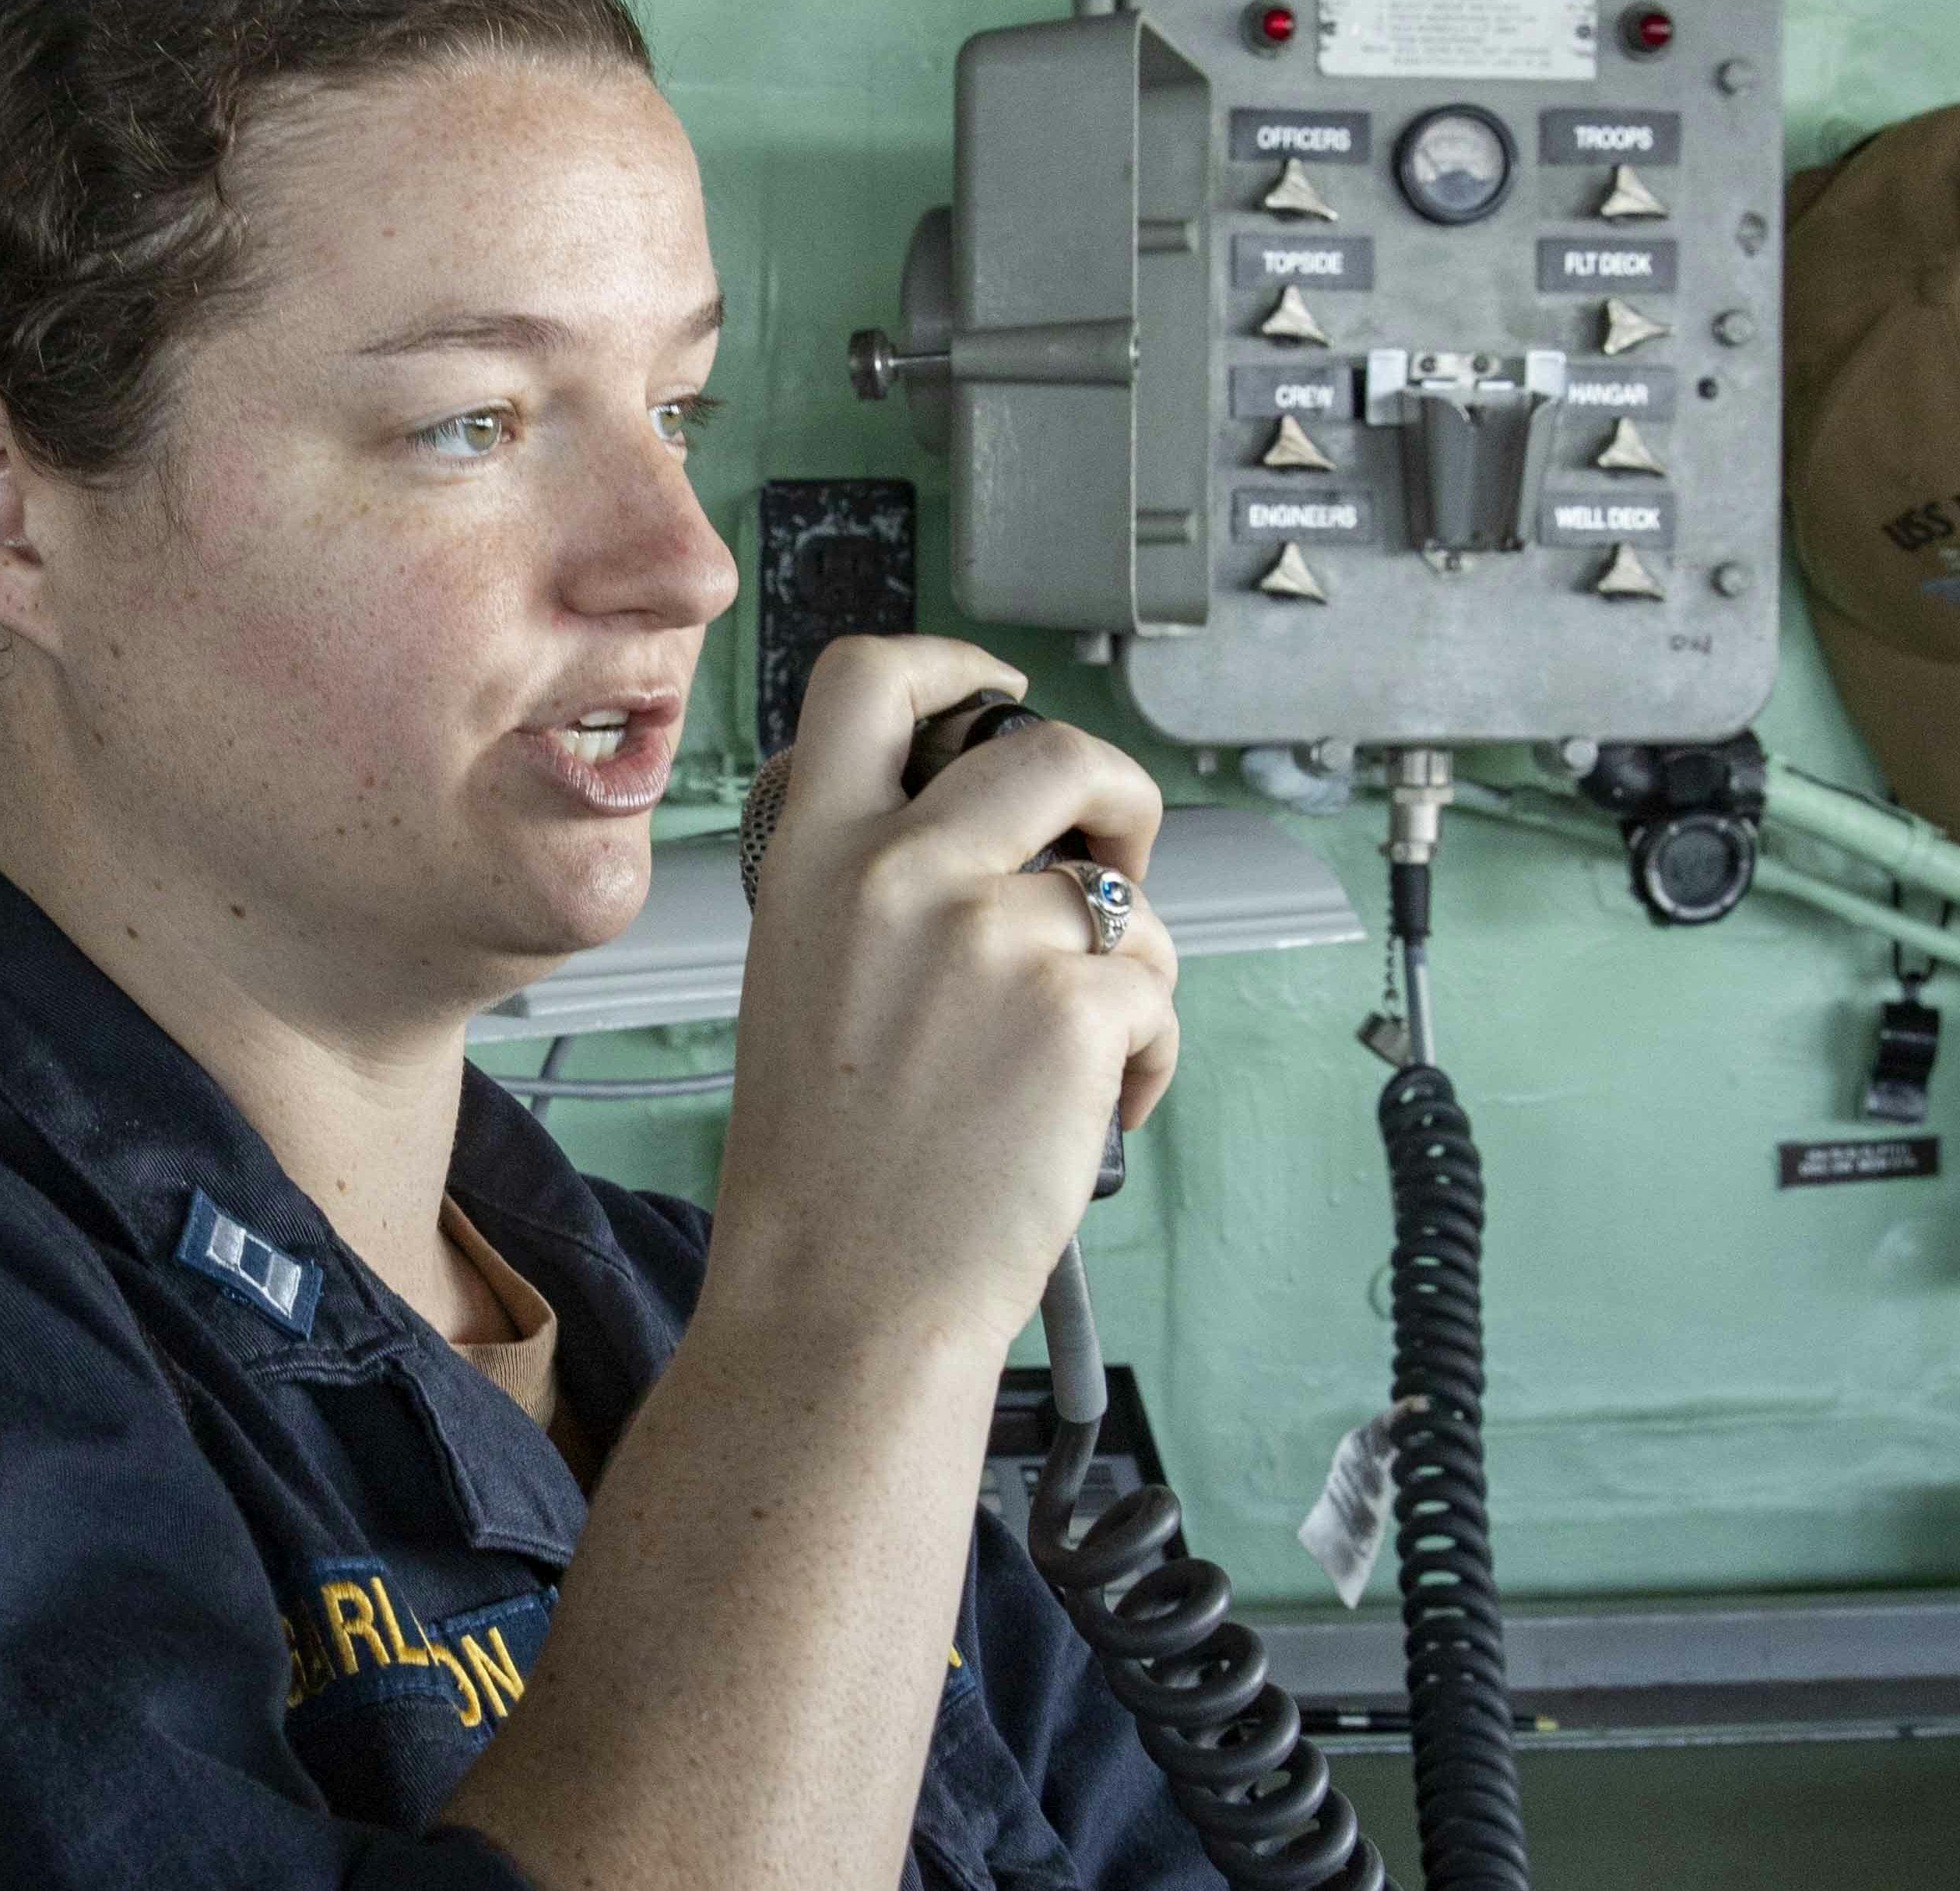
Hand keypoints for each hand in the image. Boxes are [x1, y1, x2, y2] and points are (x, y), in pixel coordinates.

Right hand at [708, 636, 1179, 1357]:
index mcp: (809, 853)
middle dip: (1112, 790)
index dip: (954, 663)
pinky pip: (1156, 992)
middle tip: (1114, 855)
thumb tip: (1001, 834)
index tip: (997, 686)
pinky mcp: (1076, 1005)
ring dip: (1130, 965)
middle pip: (1047, 745)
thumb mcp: (803, 971)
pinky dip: (1147, 1056)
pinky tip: (1091, 1113)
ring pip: (1123, 894)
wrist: (842, 1296)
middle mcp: (896, 867)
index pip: (871, 679)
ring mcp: (992, 931)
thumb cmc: (822, 1165)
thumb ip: (878, 878)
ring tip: (1079, 1056)